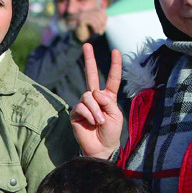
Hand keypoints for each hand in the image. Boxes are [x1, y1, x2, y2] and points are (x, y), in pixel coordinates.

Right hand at [71, 44, 123, 158]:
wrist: (101, 148)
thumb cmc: (111, 132)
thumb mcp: (115, 115)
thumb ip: (107, 101)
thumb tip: (94, 92)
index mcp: (108, 97)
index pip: (111, 79)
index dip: (115, 66)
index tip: (116, 51)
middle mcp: (95, 98)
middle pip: (91, 75)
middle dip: (90, 59)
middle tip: (86, 44)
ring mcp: (84, 104)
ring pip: (88, 96)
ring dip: (96, 110)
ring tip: (100, 122)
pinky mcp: (76, 112)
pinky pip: (82, 106)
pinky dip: (90, 115)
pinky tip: (92, 123)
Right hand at [73, 7, 107, 42]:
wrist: (79, 37)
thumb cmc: (89, 31)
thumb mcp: (98, 26)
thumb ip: (102, 22)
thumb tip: (105, 22)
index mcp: (91, 11)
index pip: (101, 11)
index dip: (105, 19)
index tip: (104, 27)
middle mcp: (87, 11)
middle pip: (99, 14)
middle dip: (102, 23)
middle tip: (101, 31)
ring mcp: (83, 15)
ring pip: (96, 18)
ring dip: (99, 27)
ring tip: (99, 33)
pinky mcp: (81, 20)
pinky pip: (92, 22)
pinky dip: (96, 28)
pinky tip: (95, 32)